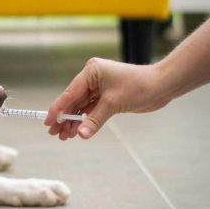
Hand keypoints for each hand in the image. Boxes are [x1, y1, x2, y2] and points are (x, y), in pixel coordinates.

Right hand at [44, 58, 170, 139]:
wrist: (162, 86)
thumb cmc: (139, 87)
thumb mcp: (113, 103)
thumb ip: (95, 120)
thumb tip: (81, 134)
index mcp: (91, 72)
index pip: (70, 93)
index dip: (58, 109)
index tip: (47, 122)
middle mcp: (93, 78)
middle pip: (73, 101)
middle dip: (65, 118)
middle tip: (54, 134)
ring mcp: (100, 87)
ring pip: (81, 107)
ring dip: (74, 121)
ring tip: (65, 137)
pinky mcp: (107, 96)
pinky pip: (91, 109)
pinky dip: (85, 120)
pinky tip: (78, 131)